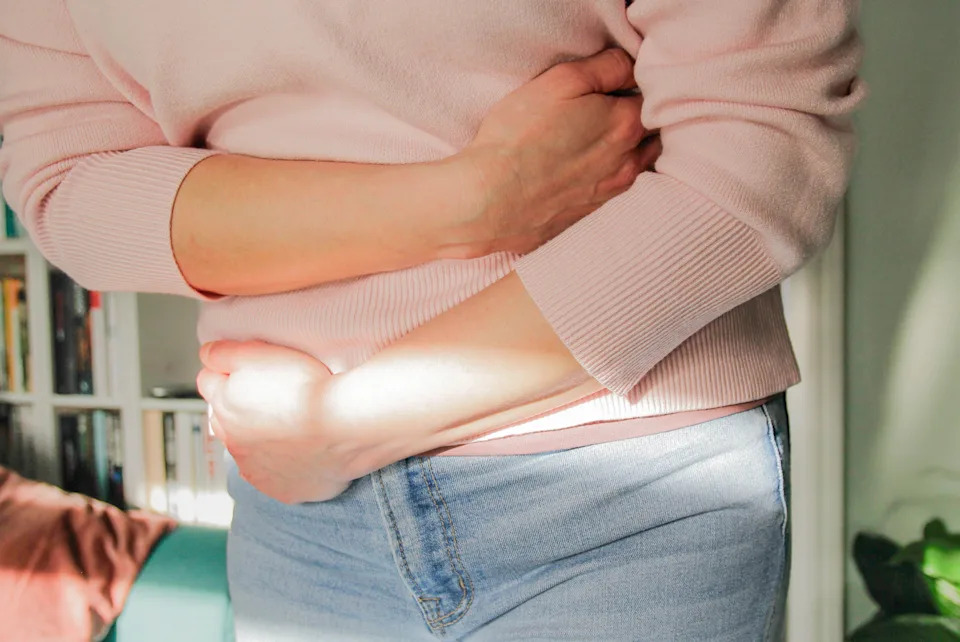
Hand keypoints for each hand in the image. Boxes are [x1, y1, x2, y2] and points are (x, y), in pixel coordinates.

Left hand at [196, 340, 352, 503]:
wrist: (346, 426)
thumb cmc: (309, 390)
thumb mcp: (258, 353)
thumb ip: (223, 354)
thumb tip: (206, 356)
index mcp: (225, 408)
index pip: (209, 383)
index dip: (230, 371)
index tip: (251, 368)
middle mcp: (235, 444)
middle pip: (227, 420)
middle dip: (242, 408)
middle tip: (274, 394)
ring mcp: (259, 472)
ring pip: (251, 451)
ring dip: (263, 438)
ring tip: (293, 423)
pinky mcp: (283, 490)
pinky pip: (277, 477)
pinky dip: (286, 465)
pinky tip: (303, 450)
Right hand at [450, 47, 661, 256]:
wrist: (488, 199)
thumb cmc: (519, 135)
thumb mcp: (561, 81)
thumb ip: (606, 68)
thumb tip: (630, 66)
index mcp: (626, 125)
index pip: (651, 96)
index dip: (633, 86)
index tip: (611, 84)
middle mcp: (627, 163)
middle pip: (650, 134)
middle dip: (638, 119)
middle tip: (607, 109)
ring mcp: (609, 194)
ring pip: (635, 166)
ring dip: (626, 151)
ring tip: (595, 141)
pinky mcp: (587, 216)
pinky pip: (610, 192)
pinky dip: (604, 178)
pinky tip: (578, 171)